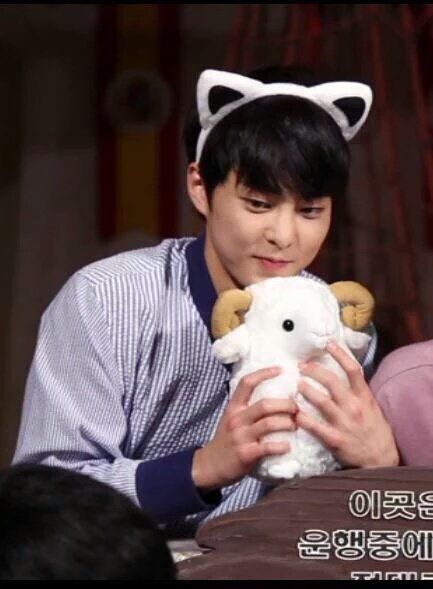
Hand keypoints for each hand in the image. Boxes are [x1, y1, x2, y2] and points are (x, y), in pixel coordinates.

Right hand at [192, 367, 297, 489]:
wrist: (210, 465)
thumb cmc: (227, 440)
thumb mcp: (232, 418)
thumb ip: (248, 408)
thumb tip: (274, 395)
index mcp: (234, 407)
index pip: (247, 383)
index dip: (264, 373)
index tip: (281, 369)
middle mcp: (237, 419)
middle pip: (265, 405)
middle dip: (286, 405)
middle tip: (297, 408)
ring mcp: (241, 436)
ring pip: (269, 424)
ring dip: (287, 423)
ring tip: (295, 425)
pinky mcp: (246, 454)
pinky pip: (268, 447)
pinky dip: (281, 446)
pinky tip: (288, 446)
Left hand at [296, 341, 398, 468]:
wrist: (380, 459)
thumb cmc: (374, 430)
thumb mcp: (371, 406)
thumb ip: (357, 390)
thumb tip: (344, 370)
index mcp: (364, 396)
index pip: (353, 369)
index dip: (340, 354)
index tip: (328, 343)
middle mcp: (354, 407)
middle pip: (331, 381)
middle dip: (314, 370)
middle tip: (302, 366)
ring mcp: (343, 423)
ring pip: (321, 401)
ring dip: (306, 390)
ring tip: (297, 384)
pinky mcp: (334, 439)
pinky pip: (314, 426)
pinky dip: (302, 417)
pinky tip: (294, 412)